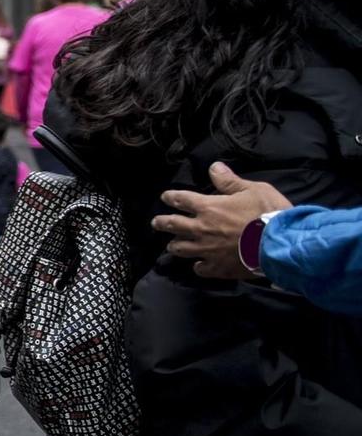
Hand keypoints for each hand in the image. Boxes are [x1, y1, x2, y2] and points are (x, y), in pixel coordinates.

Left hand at [152, 162, 291, 279]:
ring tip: (172, 245)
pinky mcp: (217, 268)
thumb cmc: (269, 213)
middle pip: (173, 225)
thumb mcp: (253, 190)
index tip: (165, 197)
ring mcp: (207, 250)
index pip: (182, 199)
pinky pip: (200, 269)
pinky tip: (198, 266)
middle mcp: (202, 229)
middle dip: (162, 223)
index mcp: (209, 208)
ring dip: (175, 246)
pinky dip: (198, 267)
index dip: (171, 197)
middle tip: (156, 223)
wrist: (280, 244)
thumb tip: (214, 167)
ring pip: (181, 249)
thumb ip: (230, 181)